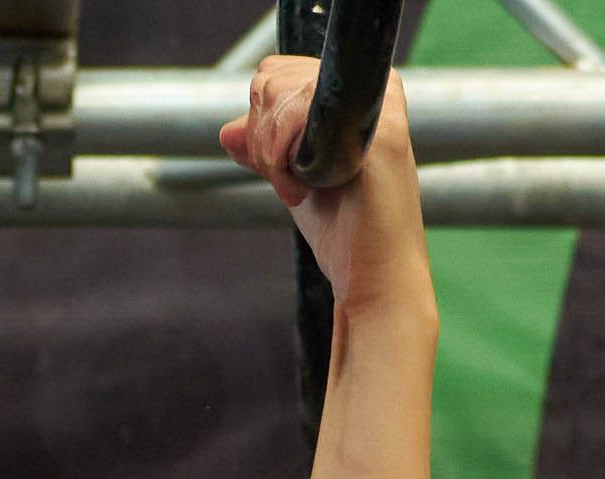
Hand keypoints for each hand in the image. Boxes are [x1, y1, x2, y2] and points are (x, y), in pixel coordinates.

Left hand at [219, 59, 432, 319]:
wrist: (376, 280)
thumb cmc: (346, 237)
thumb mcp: (297, 181)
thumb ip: (267, 151)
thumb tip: (228, 130)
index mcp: (359, 95)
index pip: (279, 73)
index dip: (260, 118)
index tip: (276, 167)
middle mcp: (374, 90)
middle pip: (273, 76)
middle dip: (261, 136)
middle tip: (286, 182)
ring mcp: (377, 105)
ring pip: (280, 91)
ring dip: (270, 152)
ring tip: (297, 190)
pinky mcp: (376, 130)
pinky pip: (300, 110)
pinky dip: (282, 155)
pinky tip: (302, 189)